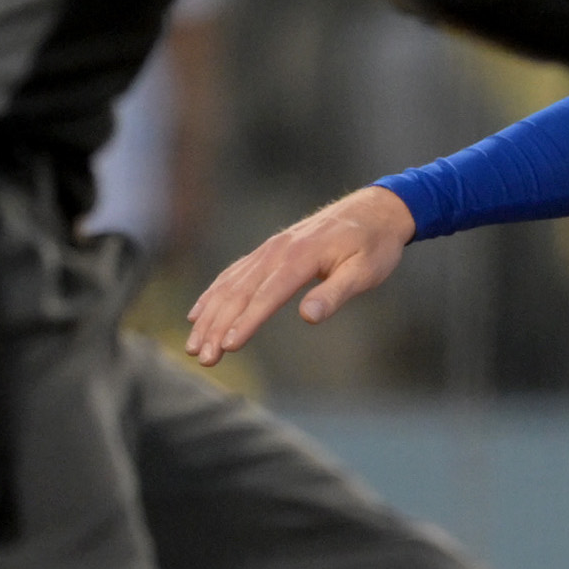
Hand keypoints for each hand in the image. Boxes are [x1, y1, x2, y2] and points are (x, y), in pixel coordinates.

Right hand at [185, 185, 415, 367]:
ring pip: (230, 285)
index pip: (267, 295)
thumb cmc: (374, 245)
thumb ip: (335, 294)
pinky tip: (198, 314)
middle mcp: (277, 251)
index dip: (247, 322)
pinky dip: (213, 294)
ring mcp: (269, 250)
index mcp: (301, 256)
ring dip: (209, 316)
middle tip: (203, 358)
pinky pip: (233, 274)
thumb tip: (308, 317)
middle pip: (240, 292)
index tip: (227, 346)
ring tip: (194, 346)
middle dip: (218, 327)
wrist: (374, 211)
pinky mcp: (268, 252)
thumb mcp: (365, 271)